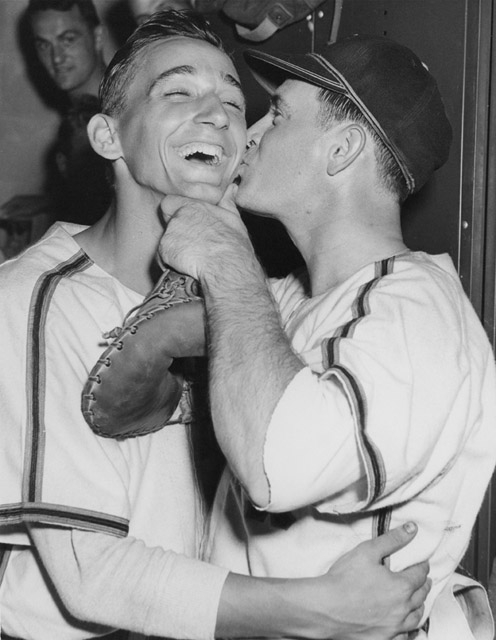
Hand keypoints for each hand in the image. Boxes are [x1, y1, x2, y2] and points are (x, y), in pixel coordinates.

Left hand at [159, 185, 253, 280]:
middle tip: (194, 246)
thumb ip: (227, 202)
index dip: (173, 213)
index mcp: (193, 206)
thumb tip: (232, 188)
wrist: (226, 266)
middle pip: (169, 225)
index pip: (169, 203)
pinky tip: (188, 266)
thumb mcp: (234, 219)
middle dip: (178, 234)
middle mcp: (178, 217)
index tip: (185, 224)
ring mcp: (169, 233)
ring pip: (167, 242)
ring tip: (194, 258)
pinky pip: (164, 258)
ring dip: (176, 249)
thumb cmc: (233, 245)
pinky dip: (172, 263)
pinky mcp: (164, 250)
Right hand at [308, 522, 429, 639]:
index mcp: (401, 587)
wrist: (326, 608)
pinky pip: (403, 636)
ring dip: (419, 607)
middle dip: (424, 586)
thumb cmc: (344, 579)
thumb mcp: (368, 551)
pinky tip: (406, 626)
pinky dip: (408, 629)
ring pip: (415, 618)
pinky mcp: (382, 639)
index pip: (419, 575)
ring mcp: (393, 627)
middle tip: (425, 580)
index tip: (423, 563)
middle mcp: (401, 609)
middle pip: (420, 596)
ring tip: (419, 601)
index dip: (422, 567)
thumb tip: (412, 529)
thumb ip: (392, 539)